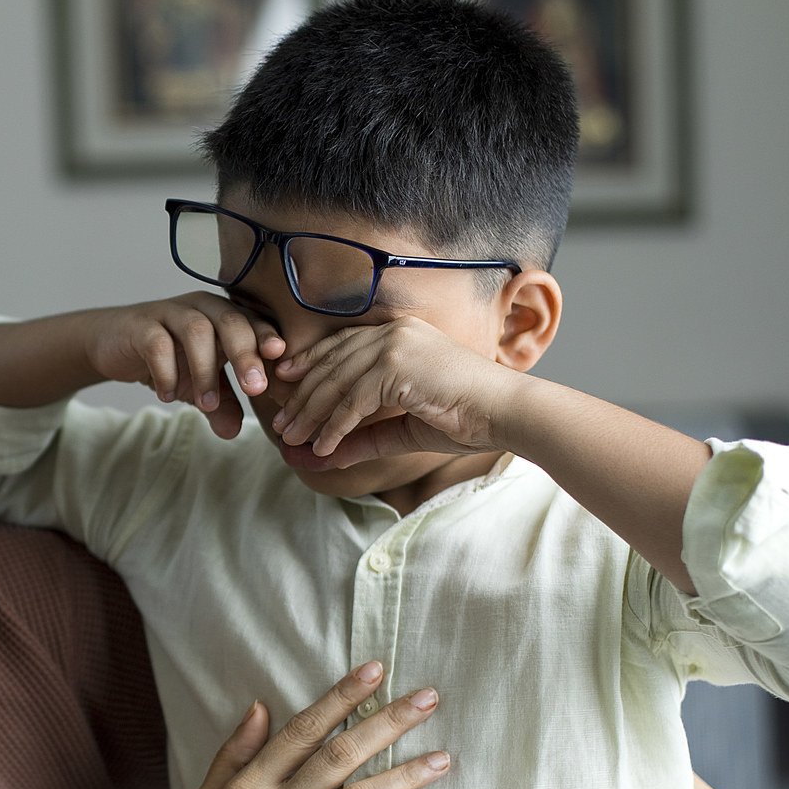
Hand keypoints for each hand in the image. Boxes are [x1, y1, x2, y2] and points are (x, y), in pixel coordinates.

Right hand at [83, 295, 284, 439]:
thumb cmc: (166, 357)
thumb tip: (234, 432)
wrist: (113, 343)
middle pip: (230, 321)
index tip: (282, 362)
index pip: (252, 322)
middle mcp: (201, 307)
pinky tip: (168, 396)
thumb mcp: (197, 383)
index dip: (268, 338)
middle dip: (246, 354)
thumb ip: (220, 403)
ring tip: (206, 404)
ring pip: (196, 332)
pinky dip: (166, 372)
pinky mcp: (141, 326)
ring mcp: (170, 313)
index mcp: (223, 316)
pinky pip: (157, 344)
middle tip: (255, 388)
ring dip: (205, 371)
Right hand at [139, 665, 449, 788]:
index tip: (377, 670)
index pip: (301, 731)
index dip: (340, 697)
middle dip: (386, 723)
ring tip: (442, 759)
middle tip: (428, 699)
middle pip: (336, 757)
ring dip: (402, 777)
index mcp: (244, 787)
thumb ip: (233, 755)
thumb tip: (259, 705)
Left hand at [270, 317, 527, 463]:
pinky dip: (334, 426)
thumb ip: (364, 436)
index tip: (286, 389)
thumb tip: (324, 456)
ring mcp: (395, 345)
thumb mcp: (404, 428)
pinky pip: (353, 401)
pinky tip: (323, 446)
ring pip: (336, 382)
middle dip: (302, 396)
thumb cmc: (466, 418)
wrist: (506, 413)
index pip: (341, 347)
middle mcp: (393, 332)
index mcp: (398, 334)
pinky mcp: (397, 366)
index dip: (309, 367)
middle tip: (281, 425)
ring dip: (310, 413)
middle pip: (331, 363)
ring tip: (292, 439)